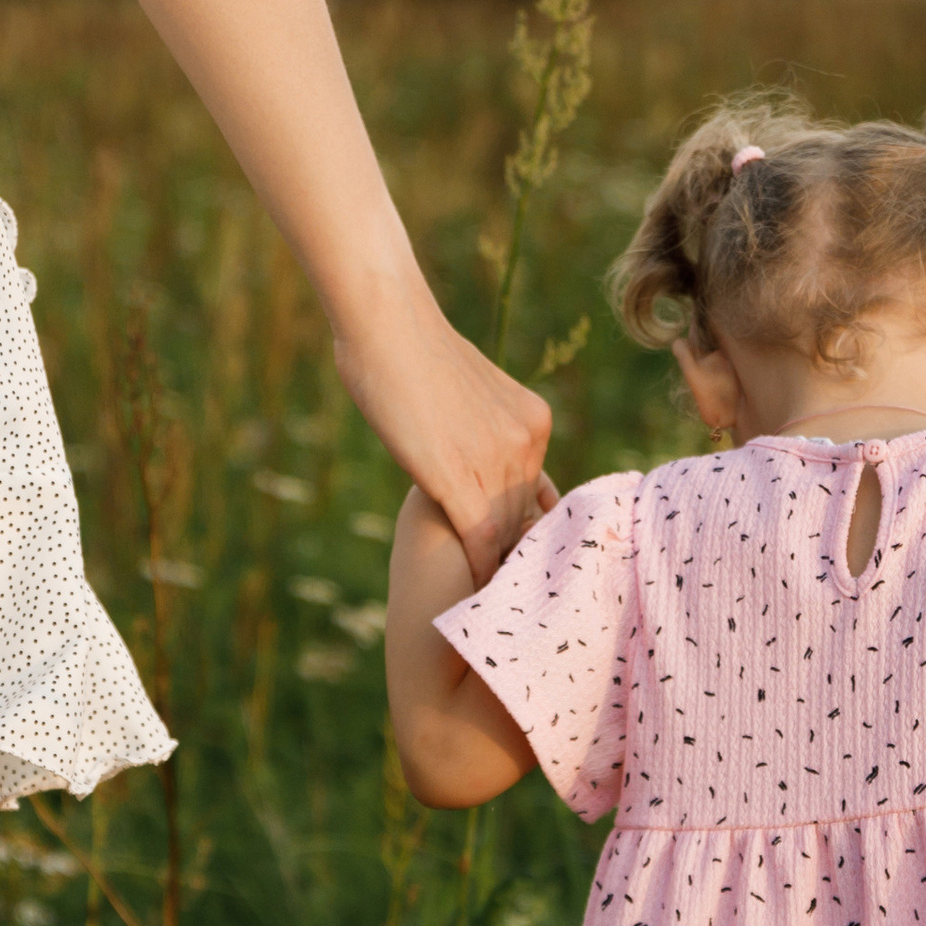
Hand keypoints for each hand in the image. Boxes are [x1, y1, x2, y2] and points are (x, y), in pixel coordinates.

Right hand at [334, 283, 549, 584]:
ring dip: (496, 567)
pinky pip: (480, 539)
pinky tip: (472, 592)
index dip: (524, 528)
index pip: (536, 492)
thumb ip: (486, 425)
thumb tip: (476, 444)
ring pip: (504, 532)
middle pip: (523, 515)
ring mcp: (496, 461)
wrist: (390, 324)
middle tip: (510, 591)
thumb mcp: (472, 390)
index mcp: (534, 420)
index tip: (519, 558)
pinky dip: (478, 570)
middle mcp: (525, 442)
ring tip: (491, 601)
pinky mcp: (458, 478)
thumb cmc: (415, 350)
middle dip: (513, 552)